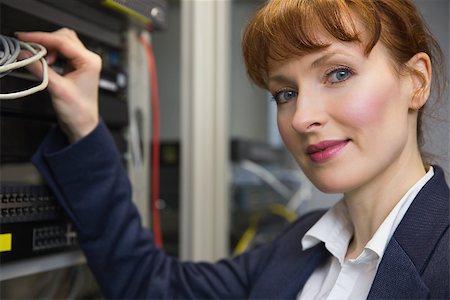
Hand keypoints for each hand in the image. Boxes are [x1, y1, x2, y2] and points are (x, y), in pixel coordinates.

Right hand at [17, 28, 101, 142]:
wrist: (82, 124)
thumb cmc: (78, 110)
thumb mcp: (56, 88)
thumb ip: (39, 69)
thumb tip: (25, 54)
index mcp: (90, 61)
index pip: (63, 41)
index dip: (41, 38)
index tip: (25, 38)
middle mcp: (88, 59)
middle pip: (63, 38)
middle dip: (45, 42)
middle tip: (30, 49)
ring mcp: (82, 62)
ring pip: (62, 43)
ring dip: (48, 48)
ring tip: (40, 60)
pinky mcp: (75, 67)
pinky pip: (61, 53)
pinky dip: (50, 54)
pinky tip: (45, 63)